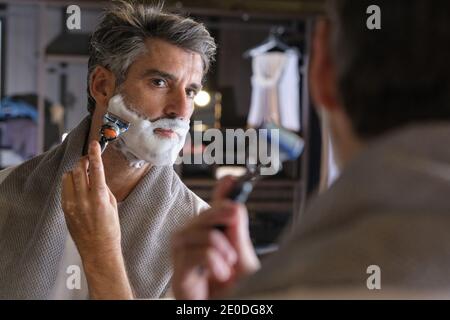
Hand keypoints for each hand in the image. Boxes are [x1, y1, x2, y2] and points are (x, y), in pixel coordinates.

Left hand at [61, 140, 120, 259]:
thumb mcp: (112, 205)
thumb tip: (96, 176)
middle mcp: (84, 199)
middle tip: (88, 159)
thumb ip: (103, 189)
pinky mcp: (65, 210)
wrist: (99, 249)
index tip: (94, 143)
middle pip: (79, 170)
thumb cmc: (110, 228)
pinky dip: (70, 183)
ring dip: (76, 172)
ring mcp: (72, 205)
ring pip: (69, 177)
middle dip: (84, 161)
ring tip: (83, 176)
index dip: (94, 154)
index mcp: (100, 198)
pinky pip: (64, 189)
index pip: (96, 169)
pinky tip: (77, 187)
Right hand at [170, 176, 259, 299]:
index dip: (220, 193)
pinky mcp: (178, 275)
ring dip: (218, 245)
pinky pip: (194, 252)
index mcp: (210, 238)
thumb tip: (235, 203)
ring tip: (228, 262)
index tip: (230, 179)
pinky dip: (213, 261)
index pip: (212, 210)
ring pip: (195, 232)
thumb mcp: (242, 255)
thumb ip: (236, 229)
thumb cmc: (234, 289)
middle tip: (234, 216)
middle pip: (200, 216)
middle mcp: (193, 245)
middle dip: (220, 212)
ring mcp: (182, 259)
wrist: (228, 306)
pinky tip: (220, 273)